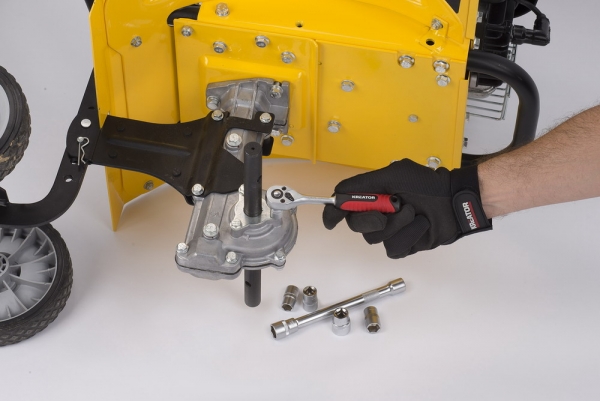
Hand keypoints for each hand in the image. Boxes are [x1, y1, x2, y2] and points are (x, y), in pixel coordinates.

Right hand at [322, 159, 491, 258]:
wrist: (454, 201)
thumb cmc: (427, 184)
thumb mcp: (393, 174)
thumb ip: (363, 184)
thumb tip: (338, 194)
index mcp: (372, 196)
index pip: (343, 206)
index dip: (333, 214)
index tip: (331, 221)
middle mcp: (377, 213)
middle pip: (355, 225)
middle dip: (371, 218)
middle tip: (391, 208)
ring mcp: (389, 231)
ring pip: (376, 238)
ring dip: (398, 224)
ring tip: (414, 212)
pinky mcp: (403, 245)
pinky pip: (394, 248)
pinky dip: (410, 235)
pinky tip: (421, 224)